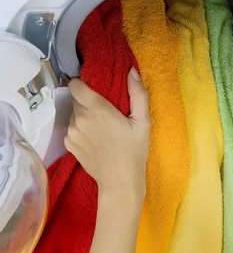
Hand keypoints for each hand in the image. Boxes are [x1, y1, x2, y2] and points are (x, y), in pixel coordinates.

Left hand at [65, 67, 149, 198]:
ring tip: (100, 126)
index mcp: (97, 109)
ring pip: (73, 113)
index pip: (75, 85)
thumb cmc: (134, 151)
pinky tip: (94, 138)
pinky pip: (71, 127)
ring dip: (83, 115)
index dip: (82, 84)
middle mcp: (80, 119)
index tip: (94, 88)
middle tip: (104, 110)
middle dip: (87, 100)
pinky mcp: (68, 144)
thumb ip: (138, 94)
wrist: (120, 181)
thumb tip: (131, 71)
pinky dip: (80, 128)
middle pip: (76, 99)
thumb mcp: (143, 122)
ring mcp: (72, 132)